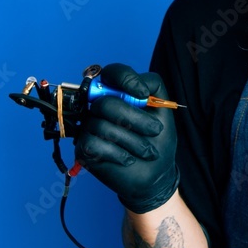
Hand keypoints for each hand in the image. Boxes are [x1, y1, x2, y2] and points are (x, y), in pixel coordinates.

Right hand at [74, 63, 178, 213]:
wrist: (155, 173)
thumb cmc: (157, 140)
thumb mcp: (163, 110)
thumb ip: (154, 86)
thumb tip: (139, 83)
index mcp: (117, 94)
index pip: (111, 73)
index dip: (125, 79)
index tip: (142, 94)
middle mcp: (98, 107)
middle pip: (106, 103)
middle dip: (135, 119)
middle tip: (155, 131)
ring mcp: (89, 127)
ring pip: (102, 126)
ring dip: (132, 141)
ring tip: (147, 151)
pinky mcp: (84, 148)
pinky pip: (94, 144)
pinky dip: (118, 154)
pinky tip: (128, 159)